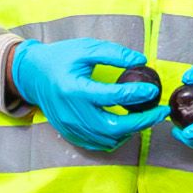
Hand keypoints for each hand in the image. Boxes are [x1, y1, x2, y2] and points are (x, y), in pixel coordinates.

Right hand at [23, 48, 167, 155]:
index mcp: (74, 89)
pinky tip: (126, 125)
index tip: (153, 90)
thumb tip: (141, 60)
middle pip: (113, 127)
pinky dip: (116, 138)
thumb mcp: (85, 48)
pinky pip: (98, 144)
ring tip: (145, 117)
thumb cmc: (59, 59)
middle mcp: (72, 113)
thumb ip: (113, 53)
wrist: (32, 75)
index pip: (111, 96)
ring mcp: (71, 127)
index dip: (136, 95)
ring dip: (130, 131)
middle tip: (159, 112)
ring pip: (108, 139)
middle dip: (141, 122)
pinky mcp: (71, 134)